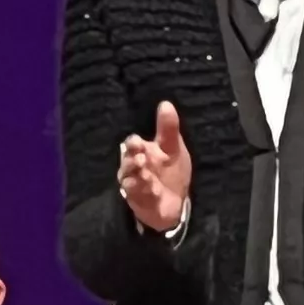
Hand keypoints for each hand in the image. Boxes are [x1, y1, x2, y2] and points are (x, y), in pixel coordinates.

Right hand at [116, 100, 192, 234]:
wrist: (177, 200)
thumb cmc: (172, 170)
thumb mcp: (173, 147)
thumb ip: (168, 127)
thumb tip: (166, 103)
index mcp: (141, 152)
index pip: (131, 145)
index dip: (132, 143)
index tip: (137, 142)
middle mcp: (134, 168)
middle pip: (126, 162)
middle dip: (131, 160)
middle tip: (141, 158)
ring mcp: (134, 185)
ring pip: (128, 179)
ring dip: (137, 177)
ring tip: (146, 175)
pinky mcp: (138, 200)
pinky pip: (138, 196)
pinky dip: (145, 192)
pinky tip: (153, 189)